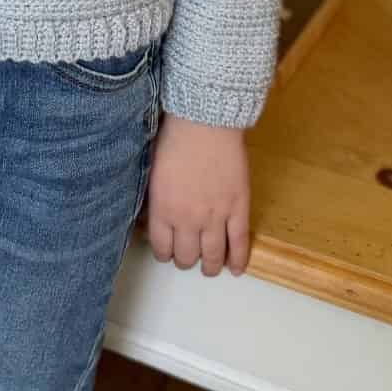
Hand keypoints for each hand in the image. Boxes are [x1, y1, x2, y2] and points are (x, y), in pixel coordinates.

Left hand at [144, 114, 250, 276]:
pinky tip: (235, 269)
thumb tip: (153, 216)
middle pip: (187, 257)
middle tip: (188, 255)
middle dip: (186, 259)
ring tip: (210, 267)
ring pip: (213, 256)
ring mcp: (215, 216)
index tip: (167, 250)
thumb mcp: (152, 170)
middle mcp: (188, 219)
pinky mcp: (238, 208)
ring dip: (210, 266)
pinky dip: (238, 260)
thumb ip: (154, 198)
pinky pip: (240, 243)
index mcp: (163, 209)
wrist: (205, 121)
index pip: (162, 247)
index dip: (164, 253)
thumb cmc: (174, 138)